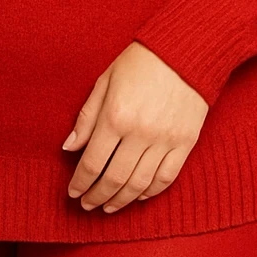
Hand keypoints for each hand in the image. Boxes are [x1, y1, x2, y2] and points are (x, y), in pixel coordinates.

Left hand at [62, 41, 207, 213]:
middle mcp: (140, 133)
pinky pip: (166, 178)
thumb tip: (69, 148)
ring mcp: (165, 140)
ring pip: (139, 185)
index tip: (73, 192)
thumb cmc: (140, 62)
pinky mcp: (186, 143)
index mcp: (116, 115)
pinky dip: (150, 192)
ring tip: (108, 207)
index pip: (92, 162)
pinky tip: (138, 196)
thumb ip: (87, 117)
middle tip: (87, 205)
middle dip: (97, 196)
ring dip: (121, 201)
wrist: (186, 50)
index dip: (80, 183)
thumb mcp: (105, 81)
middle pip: (114, 179)